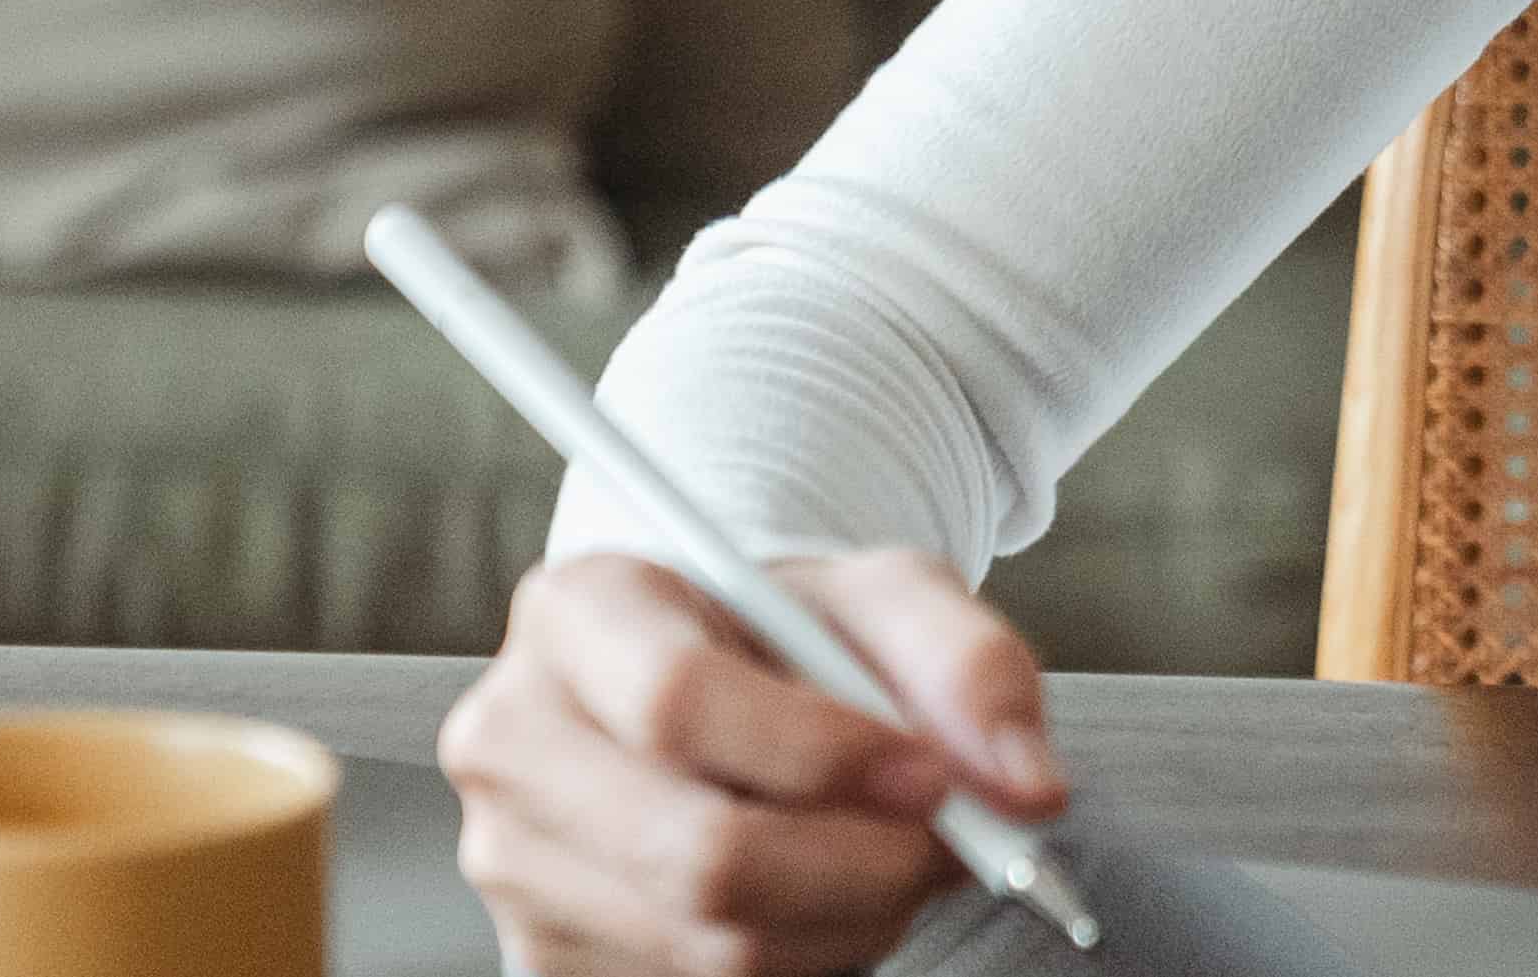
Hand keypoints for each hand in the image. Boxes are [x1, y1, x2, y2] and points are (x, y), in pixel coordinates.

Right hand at [440, 546, 1068, 975]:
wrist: (721, 687)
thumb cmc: (789, 635)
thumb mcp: (885, 598)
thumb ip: (967, 662)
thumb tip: (1023, 785)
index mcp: (575, 613)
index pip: (679, 700)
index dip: (821, 754)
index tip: (932, 775)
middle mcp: (514, 740)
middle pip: (694, 852)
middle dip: (860, 866)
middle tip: (949, 845)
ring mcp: (514, 865)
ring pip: (712, 945)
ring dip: (848, 918)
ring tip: (893, 856)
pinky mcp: (544, 958)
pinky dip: (806, 957)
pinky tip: (826, 895)